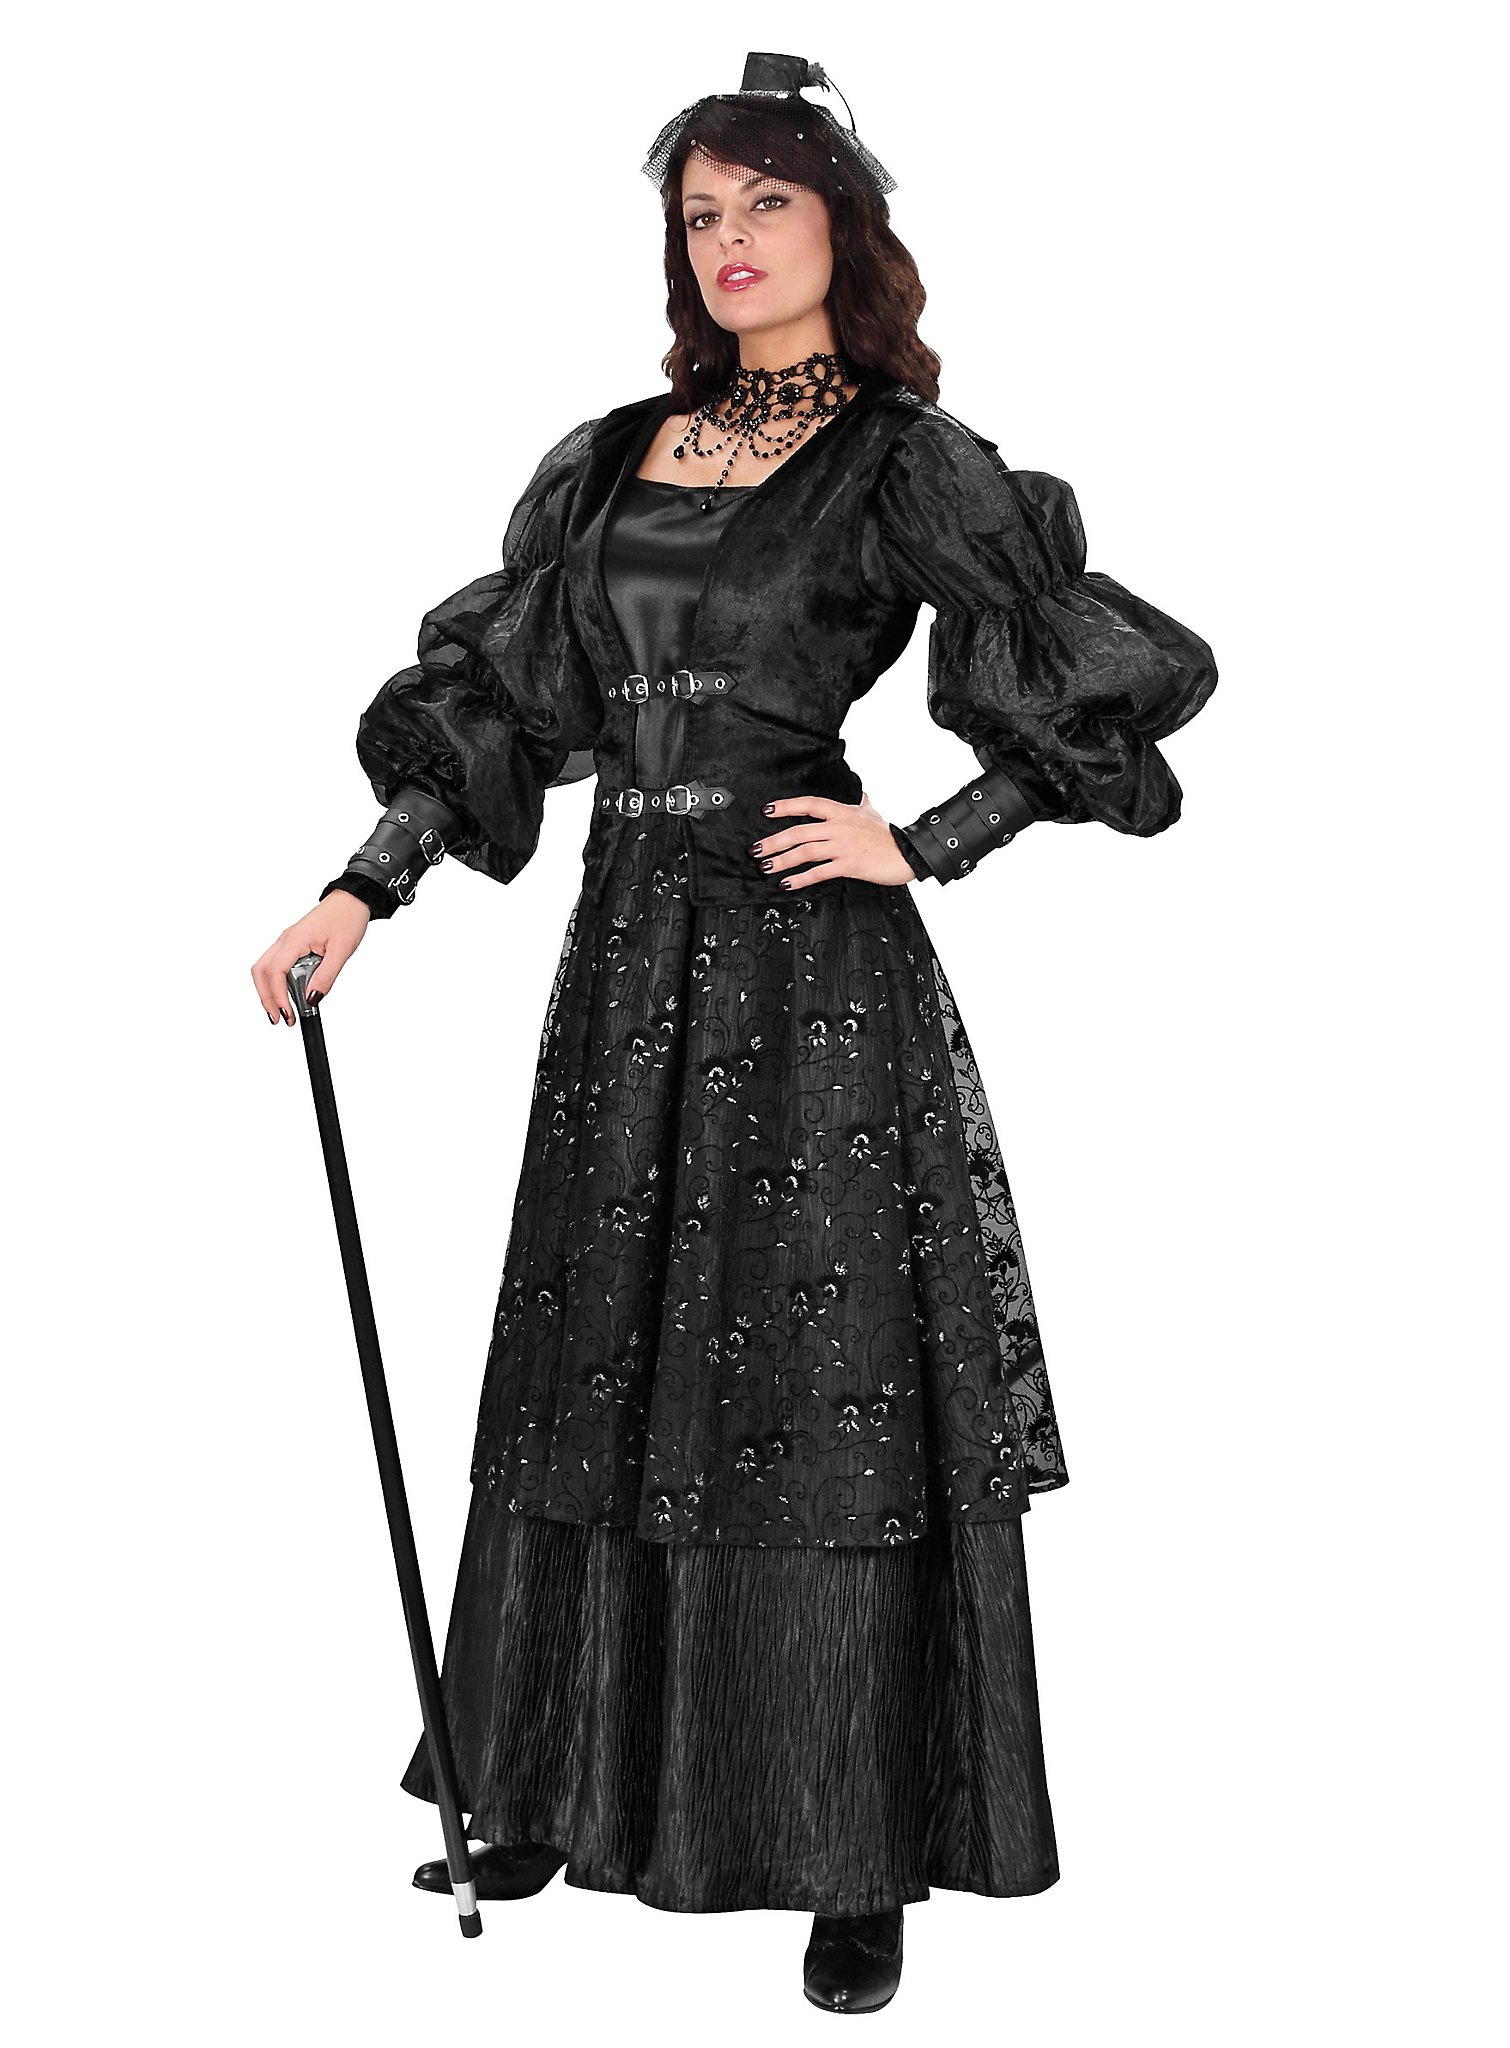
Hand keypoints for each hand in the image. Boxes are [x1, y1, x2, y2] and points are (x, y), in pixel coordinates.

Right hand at [251, 890, 371, 1026]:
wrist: (352, 899)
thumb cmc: (348, 918)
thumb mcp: (341, 951)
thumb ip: (326, 976)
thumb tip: (312, 999)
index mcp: (295, 939)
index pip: (276, 972)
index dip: (278, 996)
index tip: (287, 1013)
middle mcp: (285, 939)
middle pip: (261, 972)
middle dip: (266, 998)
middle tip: (278, 1018)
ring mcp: (287, 941)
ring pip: (265, 968)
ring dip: (268, 991)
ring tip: (281, 1010)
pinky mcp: (292, 943)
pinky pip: (275, 964)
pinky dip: (275, 981)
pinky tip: (285, 994)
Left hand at [750, 791, 915, 888]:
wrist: (907, 853)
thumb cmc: (888, 835)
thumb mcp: (872, 812)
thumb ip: (861, 802)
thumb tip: (859, 792)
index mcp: (842, 812)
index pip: (809, 804)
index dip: (786, 806)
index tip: (767, 811)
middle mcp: (839, 827)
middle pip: (799, 831)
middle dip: (773, 841)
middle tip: (755, 849)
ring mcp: (843, 846)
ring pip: (805, 851)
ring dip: (781, 860)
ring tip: (765, 867)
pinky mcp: (848, 864)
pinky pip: (819, 872)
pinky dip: (800, 879)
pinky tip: (787, 884)